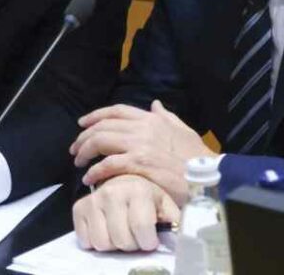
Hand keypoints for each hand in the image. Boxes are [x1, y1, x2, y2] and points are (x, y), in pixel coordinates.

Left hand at [70, 100, 214, 204]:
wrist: (208, 176)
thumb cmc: (197, 157)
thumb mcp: (183, 130)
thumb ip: (166, 116)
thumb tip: (155, 104)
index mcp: (152, 119)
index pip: (116, 111)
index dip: (96, 115)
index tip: (82, 124)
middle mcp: (143, 128)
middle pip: (103, 126)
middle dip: (84, 136)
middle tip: (75, 149)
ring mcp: (140, 145)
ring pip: (101, 141)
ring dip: (85, 151)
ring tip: (78, 162)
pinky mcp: (139, 164)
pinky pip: (109, 164)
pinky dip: (95, 171)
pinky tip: (89, 178)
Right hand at [72, 174, 179, 251]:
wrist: (125, 184)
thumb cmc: (148, 199)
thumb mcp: (165, 205)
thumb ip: (175, 219)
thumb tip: (186, 237)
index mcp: (137, 190)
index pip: (141, 228)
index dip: (148, 241)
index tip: (150, 240)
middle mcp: (112, 192)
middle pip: (121, 240)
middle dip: (131, 245)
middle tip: (136, 236)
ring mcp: (93, 200)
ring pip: (102, 243)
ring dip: (114, 245)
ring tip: (121, 232)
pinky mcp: (79, 208)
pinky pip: (85, 240)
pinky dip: (95, 242)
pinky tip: (106, 230)